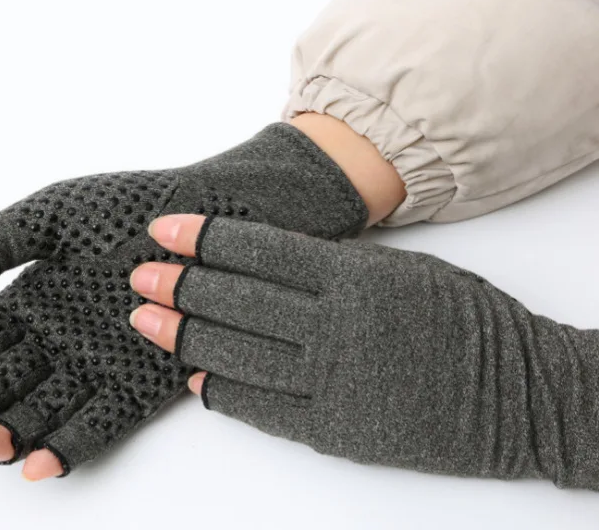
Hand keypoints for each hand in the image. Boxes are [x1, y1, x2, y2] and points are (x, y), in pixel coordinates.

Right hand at [0, 123, 367, 480]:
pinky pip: (101, 420)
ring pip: (43, 409)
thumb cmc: (133, 205)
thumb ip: (0, 240)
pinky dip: (70, 443)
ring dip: (11, 432)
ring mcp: (99, 363)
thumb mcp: (57, 212)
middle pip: (3, 383)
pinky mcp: (142, 380)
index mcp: (33, 299)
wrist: (211, 213)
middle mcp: (61, 339)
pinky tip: (40, 461)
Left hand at [130, 214, 598, 489]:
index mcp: (355, 277)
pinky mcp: (335, 430)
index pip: (259, 250)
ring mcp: (333, 382)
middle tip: (138, 276)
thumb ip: (335, 268)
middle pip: (236, 301)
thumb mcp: (403, 270)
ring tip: (145, 322)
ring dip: (185, 337)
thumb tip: (267, 261)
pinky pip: (263, 408)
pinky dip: (222, 392)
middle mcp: (337, 326)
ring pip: (238, 354)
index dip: (205, 237)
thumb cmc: (466, 319)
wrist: (519, 394)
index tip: (166, 228)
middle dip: (180, 285)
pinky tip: (194, 379)